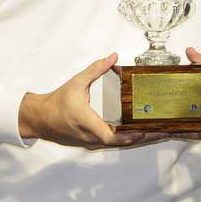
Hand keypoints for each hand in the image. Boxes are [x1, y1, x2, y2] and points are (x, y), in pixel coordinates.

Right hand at [17, 54, 158, 149]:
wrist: (40, 118)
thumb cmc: (57, 102)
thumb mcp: (76, 83)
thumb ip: (95, 70)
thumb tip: (112, 57)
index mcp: (87, 123)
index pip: (110, 137)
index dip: (127, 137)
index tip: (141, 132)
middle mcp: (90, 137)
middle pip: (119, 143)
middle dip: (140, 137)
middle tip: (160, 131)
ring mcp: (89, 143)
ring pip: (116, 144)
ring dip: (133, 138)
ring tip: (154, 132)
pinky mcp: (89, 143)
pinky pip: (109, 143)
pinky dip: (123, 138)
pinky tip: (136, 132)